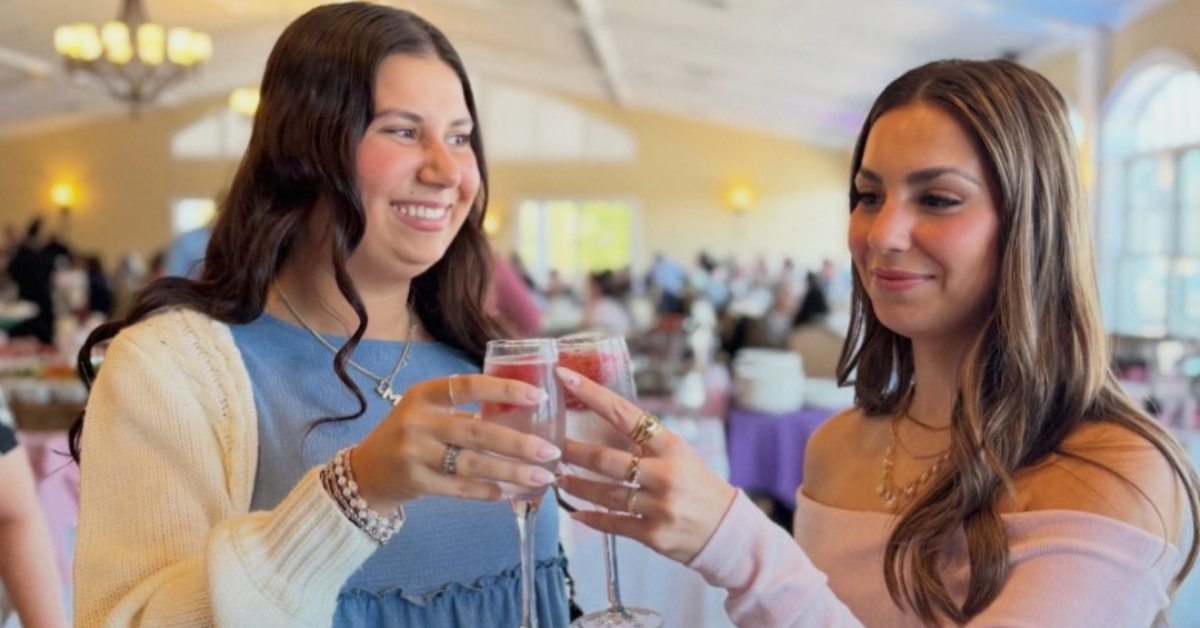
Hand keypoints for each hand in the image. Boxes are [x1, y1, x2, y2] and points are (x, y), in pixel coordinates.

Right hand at [351, 374, 561, 511]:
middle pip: (477, 431)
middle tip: (551, 451)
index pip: (469, 385)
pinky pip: (461, 488)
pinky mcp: (416, 482)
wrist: (366, 473)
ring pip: (473, 464)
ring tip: (542, 477)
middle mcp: (417, 421)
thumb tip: (523, 411)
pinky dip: (488, 491)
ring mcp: (414, 453)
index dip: (504, 390)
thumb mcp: (427, 412)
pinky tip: (511, 493)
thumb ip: (465, 410)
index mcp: (424, 394)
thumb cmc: (409, 435)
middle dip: (519, 443)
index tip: (538, 395)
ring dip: (512, 471)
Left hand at [555, 366, 736, 563]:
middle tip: (551, 445)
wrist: (727, 529)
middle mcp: (665, 472)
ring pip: (604, 493)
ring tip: (558, 478)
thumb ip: (647, 443)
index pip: (625, 414)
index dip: (593, 395)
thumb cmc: (699, 486)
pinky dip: (591, 517)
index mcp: (671, 446)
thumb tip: (603, 421)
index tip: (565, 378)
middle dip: (573, 451)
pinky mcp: (654, 534)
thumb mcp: (680, 455)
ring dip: (576, 485)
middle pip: (606, 458)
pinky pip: (613, 523)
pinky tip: (576, 512)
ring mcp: (659, 505)